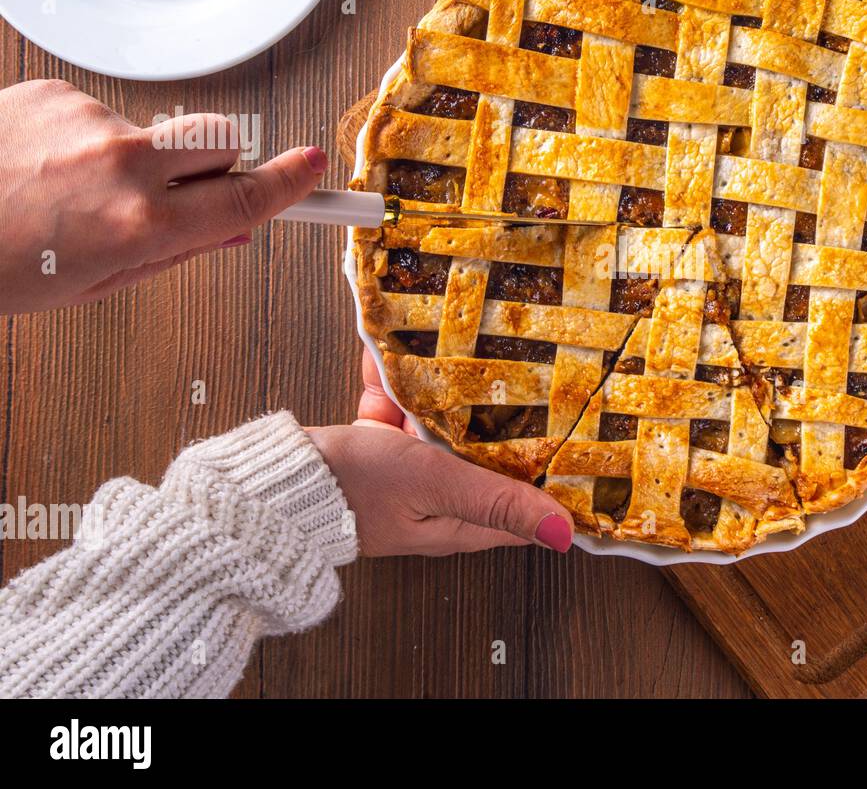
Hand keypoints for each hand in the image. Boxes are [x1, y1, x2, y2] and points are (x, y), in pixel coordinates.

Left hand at [0, 78, 326, 313]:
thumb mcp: (91, 285)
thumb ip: (171, 252)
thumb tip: (225, 231)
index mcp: (139, 226)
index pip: (244, 200)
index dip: (290, 186)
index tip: (314, 172)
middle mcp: (122, 165)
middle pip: (221, 141)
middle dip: (222, 164)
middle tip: (191, 191)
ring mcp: (88, 122)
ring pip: (154, 133)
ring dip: (134, 159)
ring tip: (70, 191)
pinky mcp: (54, 92)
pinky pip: (98, 114)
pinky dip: (82, 140)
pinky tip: (41, 165)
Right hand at [305, 352, 573, 556]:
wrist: (274, 479)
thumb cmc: (354, 488)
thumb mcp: (435, 485)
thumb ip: (496, 501)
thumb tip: (563, 534)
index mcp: (459, 522)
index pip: (521, 502)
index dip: (548, 474)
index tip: (573, 439)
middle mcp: (437, 500)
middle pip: (482, 453)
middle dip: (490, 415)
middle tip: (509, 373)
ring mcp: (406, 473)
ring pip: (439, 423)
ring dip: (438, 391)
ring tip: (446, 350)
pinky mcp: (376, 448)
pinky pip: (397, 408)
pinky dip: (394, 385)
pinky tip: (391, 354)